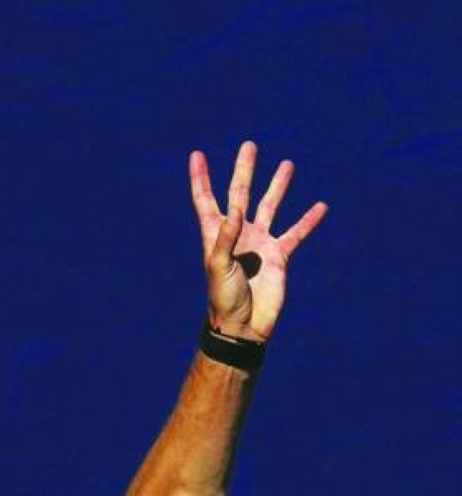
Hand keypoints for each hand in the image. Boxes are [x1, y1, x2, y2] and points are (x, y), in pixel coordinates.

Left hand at [190, 140, 328, 342]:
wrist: (244, 326)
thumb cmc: (223, 299)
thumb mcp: (218, 266)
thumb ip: (226, 237)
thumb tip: (235, 210)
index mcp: (216, 235)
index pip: (206, 200)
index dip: (201, 178)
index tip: (197, 155)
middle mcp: (238, 234)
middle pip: (240, 194)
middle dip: (244, 171)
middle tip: (249, 146)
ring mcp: (259, 243)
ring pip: (270, 206)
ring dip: (278, 186)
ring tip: (287, 164)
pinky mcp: (279, 256)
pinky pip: (296, 233)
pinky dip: (309, 220)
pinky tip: (321, 206)